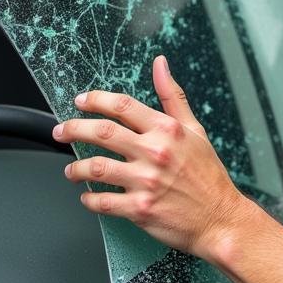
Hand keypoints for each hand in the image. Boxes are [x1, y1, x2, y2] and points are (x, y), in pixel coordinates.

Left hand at [53, 55, 248, 260]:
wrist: (221, 219)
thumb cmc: (209, 176)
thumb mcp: (195, 130)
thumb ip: (173, 96)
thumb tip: (160, 64)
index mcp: (167, 130)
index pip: (122, 106)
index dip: (95, 100)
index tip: (81, 102)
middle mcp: (155, 152)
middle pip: (102, 132)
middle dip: (73, 129)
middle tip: (61, 131)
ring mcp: (146, 182)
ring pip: (96, 168)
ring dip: (76, 168)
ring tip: (71, 169)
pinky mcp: (140, 209)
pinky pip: (103, 202)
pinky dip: (89, 199)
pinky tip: (87, 196)